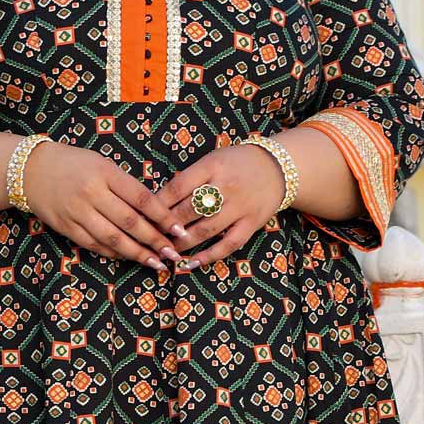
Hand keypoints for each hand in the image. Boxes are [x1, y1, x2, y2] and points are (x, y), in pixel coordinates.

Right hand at [19, 140, 187, 270]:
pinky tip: (128, 258)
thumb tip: (154, 213)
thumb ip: (125, 186)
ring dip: (137, 253)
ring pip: (113, 238)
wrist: (31, 170)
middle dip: (154, 241)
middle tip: (172, 254)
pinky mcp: (66, 226)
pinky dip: (113, 253)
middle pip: (130, 222)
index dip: (163, 217)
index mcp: (105, 173)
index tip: (179, 230)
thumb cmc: (74, 164)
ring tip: (155, 263)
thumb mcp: (102, 164)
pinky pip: (94, 244)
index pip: (141, 199)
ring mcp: (77, 212)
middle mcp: (92, 193)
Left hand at [158, 142, 286, 267]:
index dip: (158, 204)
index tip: (144, 215)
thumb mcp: (212, 159)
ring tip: (166, 251)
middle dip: (166, 226)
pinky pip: (228, 244)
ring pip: (205, 230)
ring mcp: (240, 207)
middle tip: (150, 237)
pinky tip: (192, 263)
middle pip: (189, 211)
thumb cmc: (237, 163)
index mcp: (212, 166)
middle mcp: (226, 187)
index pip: (178, 187)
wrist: (278, 167)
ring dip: (182, 243)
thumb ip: (190, 178)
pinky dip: (209, 256)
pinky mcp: (251, 223)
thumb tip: (159, 201)